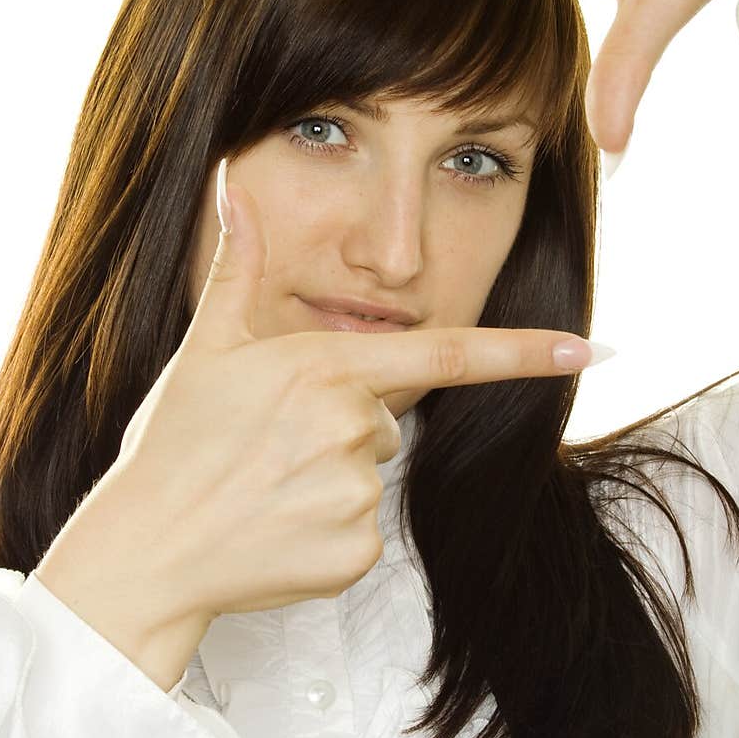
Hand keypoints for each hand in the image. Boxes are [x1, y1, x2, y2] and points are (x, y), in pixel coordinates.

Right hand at [39, 159, 604, 675]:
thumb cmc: (173, 446)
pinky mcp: (355, 554)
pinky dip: (326, 534)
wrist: (147, 550)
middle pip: (383, 420)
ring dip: (329, 480)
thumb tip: (236, 183)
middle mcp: (351, 430)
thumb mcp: (205, 348)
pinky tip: (276, 530)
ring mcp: (355, 497)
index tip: (591, 348)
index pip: (443, 354)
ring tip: (264, 489)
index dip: (524, 351)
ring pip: (370, 475)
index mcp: (324, 370)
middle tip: (267, 447)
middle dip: (340, 427)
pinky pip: (362, 534)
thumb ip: (240, 265)